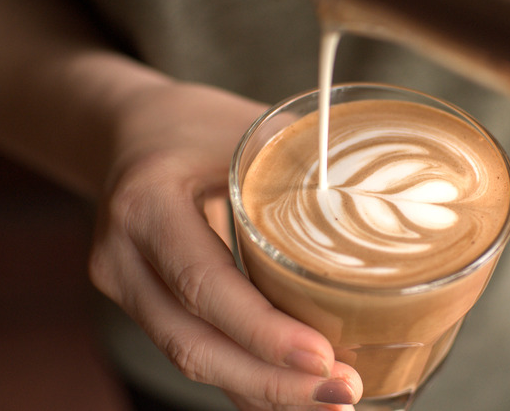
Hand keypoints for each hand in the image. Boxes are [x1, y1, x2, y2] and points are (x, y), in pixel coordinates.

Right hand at [87, 82, 362, 409]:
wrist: (132, 133)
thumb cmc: (198, 127)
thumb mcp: (247, 132)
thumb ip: (300, 174)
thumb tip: (385, 216)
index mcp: (147, 204)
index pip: (204, 284)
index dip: (263, 331)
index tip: (323, 359)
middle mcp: (123, 257)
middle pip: (193, 344)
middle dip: (270, 383)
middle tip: (342, 395)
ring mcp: (126, 288)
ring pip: (192, 359)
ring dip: (261, 392)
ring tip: (330, 403)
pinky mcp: (143, 306)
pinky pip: (194, 351)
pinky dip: (244, 379)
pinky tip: (290, 394)